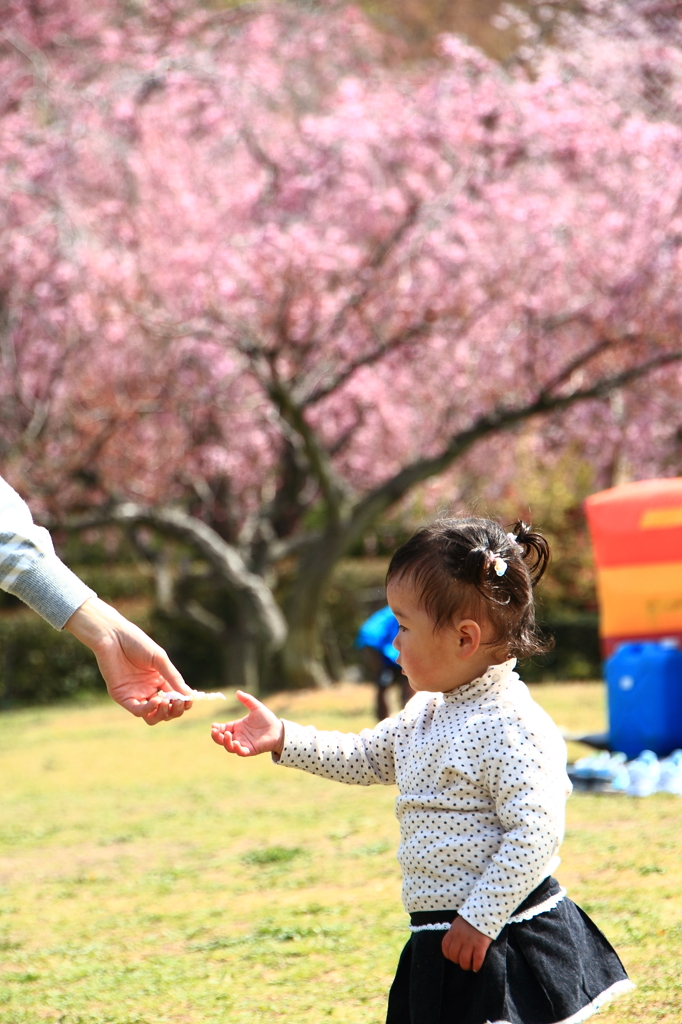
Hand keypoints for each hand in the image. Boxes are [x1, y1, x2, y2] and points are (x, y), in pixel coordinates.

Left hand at [65, 597, 194, 724]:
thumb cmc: (137, 643)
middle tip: (179, 702)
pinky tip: (156, 700)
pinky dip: (148, 709)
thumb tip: (189, 696)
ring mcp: (136, 694)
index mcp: (159, 680)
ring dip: (163, 714)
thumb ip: (173, 678)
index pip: (175, 698)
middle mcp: (148, 689)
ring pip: (152, 716)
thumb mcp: (159, 659)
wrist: (113, 637)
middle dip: (175, 710)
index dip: (183, 702)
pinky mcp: (122, 697)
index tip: (189, 700)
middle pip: (165, 711)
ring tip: (166, 702)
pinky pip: (138, 711)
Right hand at [211, 690, 283, 756]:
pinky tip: (236, 743)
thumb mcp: (256, 707)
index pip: (222, 729)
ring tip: (227, 734)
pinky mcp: (250, 750)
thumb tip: (237, 692)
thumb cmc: (267, 719)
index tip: (213, 725)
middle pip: (222, 739)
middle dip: (216, 736)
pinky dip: (236, 749)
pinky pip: (240, 752)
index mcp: (237, 727)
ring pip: (229, 747)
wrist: (278, 729)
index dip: (216, 728)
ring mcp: (243, 744)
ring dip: (225, 742)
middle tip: (214, 731)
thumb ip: (247, 700)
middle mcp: (238, 736)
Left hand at [441, 916, 491, 971]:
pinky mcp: (481, 944)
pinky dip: (476, 966)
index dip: (449, 955)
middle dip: (458, 962)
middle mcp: (460, 936)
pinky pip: (477, 959)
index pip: (445, 948)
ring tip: (470, 966)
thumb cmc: (473, 918)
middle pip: (454, 956)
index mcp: (453, 931)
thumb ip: (455, 933)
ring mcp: (470, 940)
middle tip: (464, 962)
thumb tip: (455, 946)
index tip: (454, 957)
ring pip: (464, 960)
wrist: (486, 910)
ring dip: (466, 966)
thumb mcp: (459, 923)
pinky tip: (476, 967)